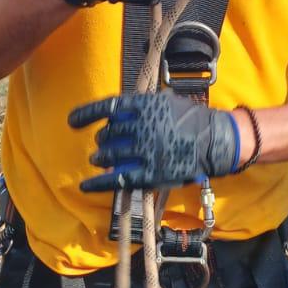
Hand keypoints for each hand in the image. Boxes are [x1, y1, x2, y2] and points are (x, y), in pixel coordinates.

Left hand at [69, 91, 241, 192]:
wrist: (216, 141)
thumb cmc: (191, 120)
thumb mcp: (166, 102)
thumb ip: (141, 107)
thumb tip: (115, 116)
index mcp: (145, 105)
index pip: (108, 108)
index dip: (86, 114)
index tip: (72, 121)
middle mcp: (142, 126)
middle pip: (108, 133)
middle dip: (102, 140)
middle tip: (102, 145)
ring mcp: (145, 150)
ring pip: (110, 155)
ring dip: (101, 158)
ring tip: (99, 160)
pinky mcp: (150, 173)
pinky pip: (117, 178)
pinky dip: (98, 183)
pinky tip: (86, 186)